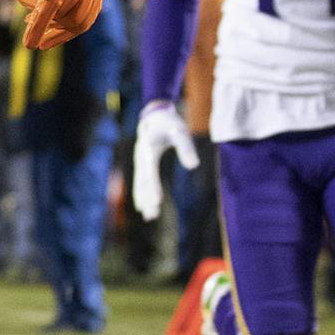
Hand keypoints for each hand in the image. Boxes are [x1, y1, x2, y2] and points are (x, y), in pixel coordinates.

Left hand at [13, 0, 104, 50]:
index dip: (41, 23)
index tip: (28, 45)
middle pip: (66, 13)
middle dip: (44, 23)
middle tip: (25, 20)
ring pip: (77, 22)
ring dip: (53, 29)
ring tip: (32, 22)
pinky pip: (84, 22)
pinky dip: (65, 30)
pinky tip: (47, 30)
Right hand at [131, 101, 199, 221]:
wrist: (155, 116)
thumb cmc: (169, 123)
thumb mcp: (180, 132)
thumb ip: (186, 148)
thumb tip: (194, 166)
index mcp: (148, 151)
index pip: (150, 173)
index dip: (153, 187)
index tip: (157, 202)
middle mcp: (141, 159)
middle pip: (143, 182)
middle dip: (147, 199)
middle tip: (151, 215)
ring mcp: (140, 163)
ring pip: (140, 185)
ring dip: (144, 200)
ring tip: (149, 217)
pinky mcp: (143, 165)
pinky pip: (142, 183)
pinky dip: (143, 195)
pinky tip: (144, 207)